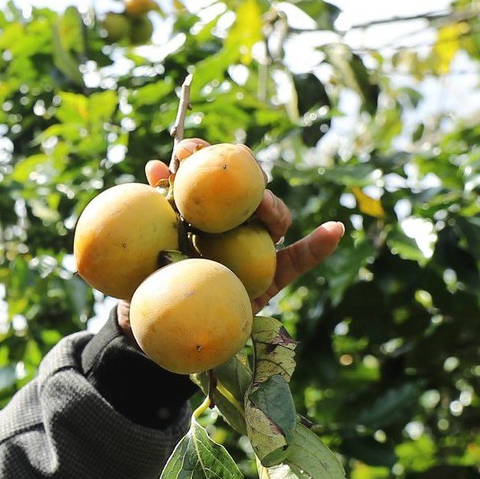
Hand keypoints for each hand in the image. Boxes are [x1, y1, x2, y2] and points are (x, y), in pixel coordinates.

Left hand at [117, 138, 343, 329]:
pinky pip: (299, 260)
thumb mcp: (144, 243)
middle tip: (233, 167)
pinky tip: (334, 230)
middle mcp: (233, 225)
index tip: (188, 148)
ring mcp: (256, 249)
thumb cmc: (146, 281)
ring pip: (274, 217)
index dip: (203, 157)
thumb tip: (155, 166)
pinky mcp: (273, 276)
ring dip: (271, 204)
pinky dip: (319, 245)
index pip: (209, 177)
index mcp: (203, 213)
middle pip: (248, 191)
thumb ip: (153, 208)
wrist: (158, 330)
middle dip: (242, 172)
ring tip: (263, 204)